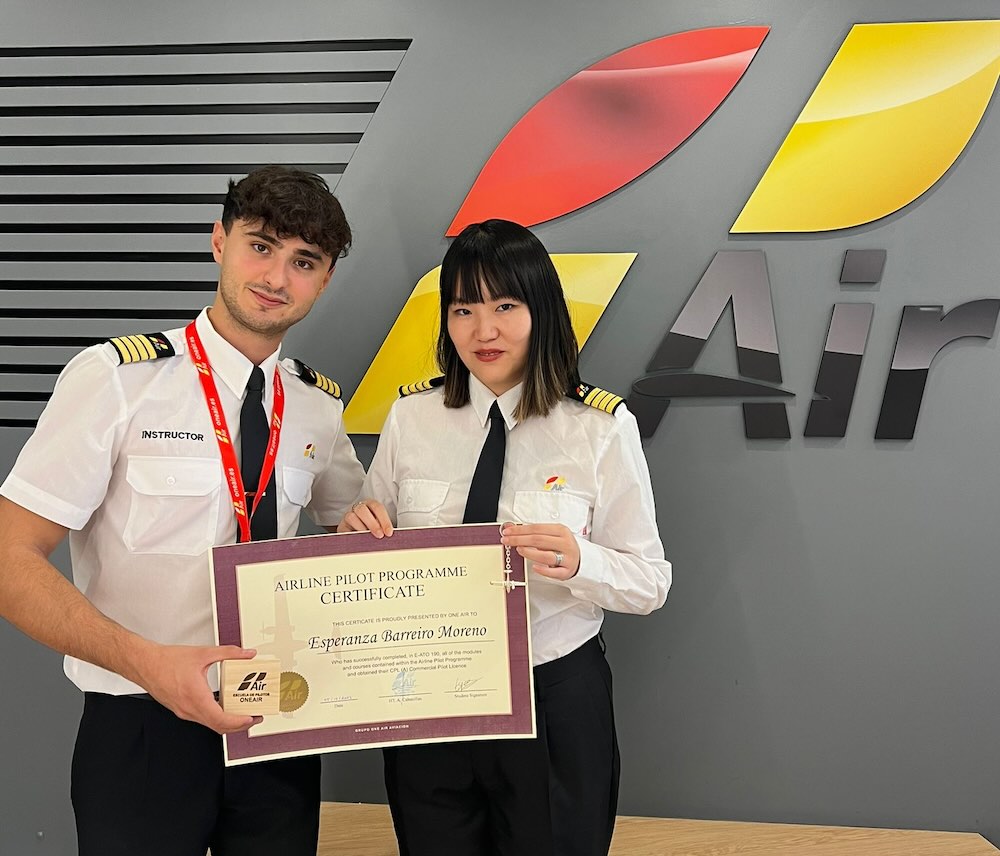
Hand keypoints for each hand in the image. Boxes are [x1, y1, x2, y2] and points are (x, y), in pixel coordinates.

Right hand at [133, 641, 260, 734]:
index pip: (221, 719)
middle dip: (239, 725)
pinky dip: (216, 716)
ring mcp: (184, 712)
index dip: (240, 722)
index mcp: (196, 697)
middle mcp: (189, 709)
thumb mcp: (203, 653)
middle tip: (254, 717)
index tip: (252, 718)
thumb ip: (229, 653)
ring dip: (228, 722)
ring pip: (210, 724)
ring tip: (243, 712)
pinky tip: (224, 705)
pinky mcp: (182, 710)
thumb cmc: (167, 661)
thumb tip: (247, 654)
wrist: (145, 664)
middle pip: (218, 727)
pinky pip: (202, 718)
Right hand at [338, 499, 393, 537]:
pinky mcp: (341, 527)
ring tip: (367, 539)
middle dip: (372, 523)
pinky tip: (357, 542)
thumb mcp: (379, 525)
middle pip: (362, 510)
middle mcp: (358, 508)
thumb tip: (387, 535)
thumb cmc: (372, 528)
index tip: (389, 532)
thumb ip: (382, 528)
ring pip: (351, 517)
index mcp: (370, 505)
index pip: (377, 508)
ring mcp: (348, 516)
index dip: (384, 520)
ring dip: (361, 528)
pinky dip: (351, 535)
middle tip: (379, 535)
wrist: (356, 532)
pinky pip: (344, 529)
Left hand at [501, 522, 578, 579]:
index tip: (508, 531)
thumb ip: (532, 532)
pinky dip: (543, 570)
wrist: (581, 559)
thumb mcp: (551, 534)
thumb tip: (511, 528)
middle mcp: (565, 543)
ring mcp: (566, 558)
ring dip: (529, 552)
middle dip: (520, 539)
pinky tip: (534, 567)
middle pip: (539, 540)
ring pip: (546, 555)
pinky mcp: (566, 571)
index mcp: (561, 531)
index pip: (537, 528)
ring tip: (519, 550)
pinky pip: (554, 572)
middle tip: (507, 540)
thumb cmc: (562, 546)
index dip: (520, 530)